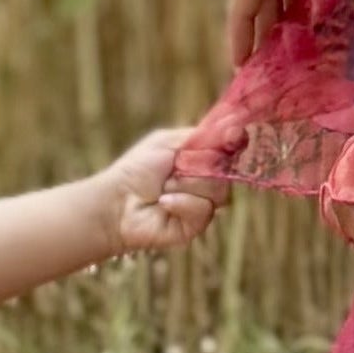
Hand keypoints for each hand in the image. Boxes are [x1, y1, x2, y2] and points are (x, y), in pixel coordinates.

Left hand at [85, 126, 222, 259]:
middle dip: (200, 166)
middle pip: (227, 171)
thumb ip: (203, 136)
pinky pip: (204, 210)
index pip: (230, 150)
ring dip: (188, 185)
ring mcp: (202, 205)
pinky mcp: (195, 226)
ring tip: (164, 188)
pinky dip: (182, 203)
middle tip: (175, 168)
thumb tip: (236, 126)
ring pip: (218, 191)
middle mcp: (206, 183)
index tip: (233, 136)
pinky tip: (163, 203)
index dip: (234, 142)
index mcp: (201, 160)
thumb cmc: (137, 169)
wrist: (117, 201)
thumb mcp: (169, 142)